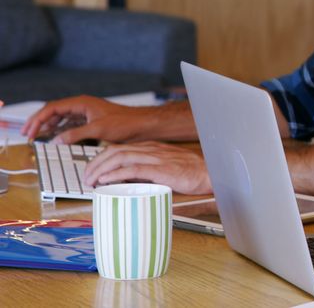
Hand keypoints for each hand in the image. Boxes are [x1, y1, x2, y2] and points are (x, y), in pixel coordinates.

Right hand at [21, 96, 156, 143]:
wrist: (143, 124)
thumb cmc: (125, 123)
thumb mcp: (98, 129)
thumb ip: (75, 134)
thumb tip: (56, 140)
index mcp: (82, 103)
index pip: (52, 108)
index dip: (38, 119)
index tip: (29, 130)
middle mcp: (82, 106)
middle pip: (54, 112)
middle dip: (40, 122)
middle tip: (28, 134)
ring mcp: (87, 113)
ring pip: (61, 118)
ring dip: (49, 126)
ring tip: (38, 136)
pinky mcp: (91, 121)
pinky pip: (70, 124)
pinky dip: (60, 130)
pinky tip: (55, 137)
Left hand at [83, 142, 211, 194]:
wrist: (209, 175)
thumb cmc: (190, 175)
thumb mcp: (163, 170)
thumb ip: (146, 173)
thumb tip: (125, 181)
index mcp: (152, 148)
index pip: (119, 148)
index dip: (101, 158)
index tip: (92, 171)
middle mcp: (151, 149)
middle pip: (115, 151)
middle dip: (96, 163)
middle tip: (87, 177)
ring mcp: (156, 158)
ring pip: (120, 157)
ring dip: (101, 168)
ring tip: (92, 180)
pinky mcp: (160, 169)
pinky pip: (133, 169)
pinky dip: (116, 173)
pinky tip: (106, 180)